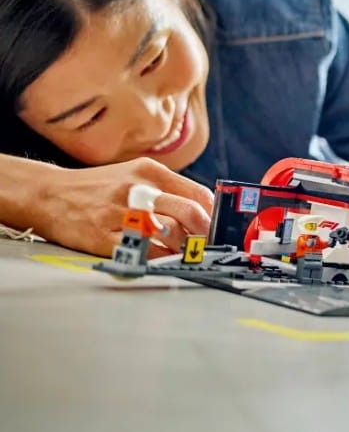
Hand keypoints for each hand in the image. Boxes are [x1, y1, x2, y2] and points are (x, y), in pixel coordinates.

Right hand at [36, 158, 213, 257]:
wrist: (49, 194)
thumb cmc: (99, 187)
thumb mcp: (135, 174)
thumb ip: (168, 187)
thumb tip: (203, 209)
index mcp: (149, 172)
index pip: (197, 193)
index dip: (213, 214)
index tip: (216, 227)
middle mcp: (137, 190)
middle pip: (189, 212)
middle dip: (205, 233)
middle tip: (207, 244)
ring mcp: (120, 214)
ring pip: (170, 233)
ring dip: (185, 248)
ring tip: (187, 253)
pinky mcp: (105, 238)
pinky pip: (144, 252)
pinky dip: (161, 259)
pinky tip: (164, 260)